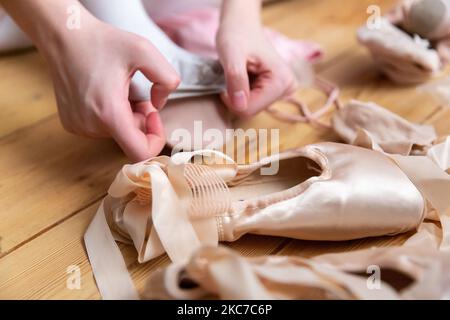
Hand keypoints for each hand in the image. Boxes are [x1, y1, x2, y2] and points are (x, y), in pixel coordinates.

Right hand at [41, 17, 179, 160]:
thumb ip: (167, 78)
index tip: (154, 114)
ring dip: (126, 114)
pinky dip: (110, 114)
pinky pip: (102, 128)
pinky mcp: (72, 124)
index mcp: (109, 113)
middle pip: (131, 138)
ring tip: (118, 88)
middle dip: (141, 117)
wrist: (63, 36)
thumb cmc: (103, 41)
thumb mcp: (145, 50)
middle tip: (135, 91)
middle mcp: (91, 126)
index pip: (141, 153)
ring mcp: (79, 127)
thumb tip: (159, 105)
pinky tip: (104, 92)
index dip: (156, 139)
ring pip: (118, 132)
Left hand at [216, 1, 295, 116]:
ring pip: (251, 108)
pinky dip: (243, 92)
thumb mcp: (232, 55)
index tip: (225, 81)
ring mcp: (283, 90)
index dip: (230, 98)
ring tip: (239, 73)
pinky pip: (253, 102)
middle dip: (236, 97)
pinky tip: (243, 77)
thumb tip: (240, 107)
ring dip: (239, 94)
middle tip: (231, 75)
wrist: (242, 24)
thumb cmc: (237, 35)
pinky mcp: (276, 91)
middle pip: (251, 111)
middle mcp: (288, 88)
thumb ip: (236, 80)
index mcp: (281, 81)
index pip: (249, 109)